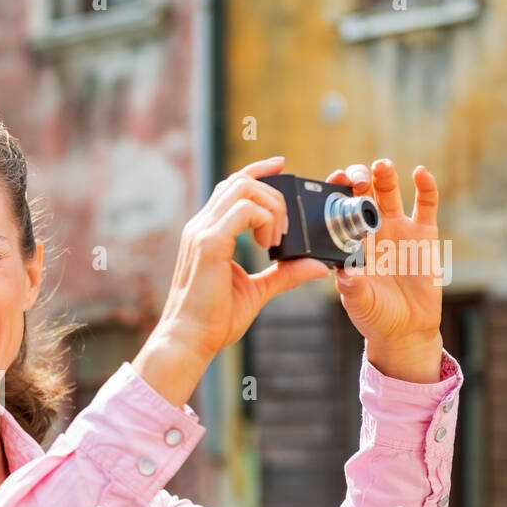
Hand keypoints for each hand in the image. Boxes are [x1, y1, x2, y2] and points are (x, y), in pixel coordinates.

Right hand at [153, 156, 332, 361]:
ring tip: (276, 239)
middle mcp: (201, 226)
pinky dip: (264, 220)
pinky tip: (269, 244)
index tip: (281, 166)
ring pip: (242, 189)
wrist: (190, 340)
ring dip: (271, 207)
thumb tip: (317, 265)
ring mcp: (202, 232)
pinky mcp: (209, 244)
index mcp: (207, 232)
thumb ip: (285, 274)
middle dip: (273, 193)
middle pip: (239, 182)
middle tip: (286, 229)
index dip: (258, 170)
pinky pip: (243, 211)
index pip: (231, 186)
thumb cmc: (215, 320)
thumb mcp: (258, 291)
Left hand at [328, 160, 442, 357]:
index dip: (336, 191)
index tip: (334, 180)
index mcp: (350, 242)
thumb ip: (352, 286)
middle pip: (363, 194)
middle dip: (359, 180)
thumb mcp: (359, 302)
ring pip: (390, 193)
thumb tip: (345, 272)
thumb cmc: (374, 315)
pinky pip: (425, 205)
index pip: (339, 209)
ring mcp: (398, 229)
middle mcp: (372, 230)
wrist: (405, 329)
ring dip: (385, 177)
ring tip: (381, 166)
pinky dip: (425, 187)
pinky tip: (420, 173)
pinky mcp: (424, 234)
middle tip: (357, 178)